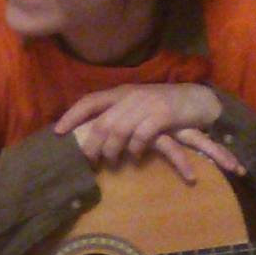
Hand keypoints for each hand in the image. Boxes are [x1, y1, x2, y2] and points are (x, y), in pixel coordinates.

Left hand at [52, 83, 243, 182]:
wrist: (198, 99)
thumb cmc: (165, 106)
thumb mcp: (138, 106)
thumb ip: (119, 115)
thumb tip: (95, 133)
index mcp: (122, 92)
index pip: (90, 101)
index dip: (72, 115)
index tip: (58, 132)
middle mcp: (131, 95)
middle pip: (102, 121)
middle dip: (92, 143)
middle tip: (89, 160)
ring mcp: (147, 104)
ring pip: (119, 129)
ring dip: (113, 149)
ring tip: (112, 162)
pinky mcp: (163, 114)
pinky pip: (142, 135)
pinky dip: (135, 149)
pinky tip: (135, 158)